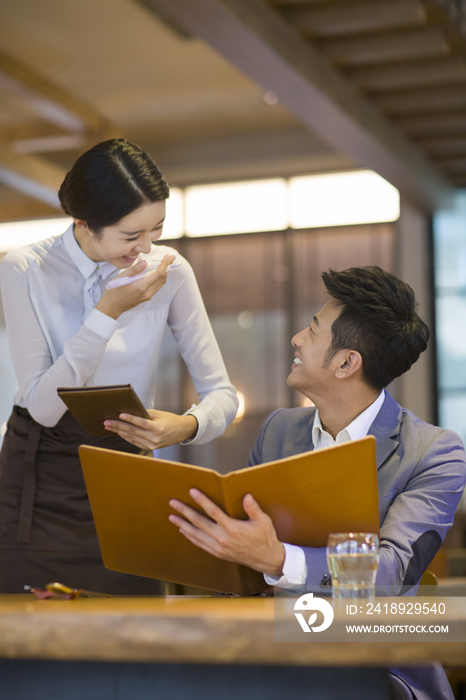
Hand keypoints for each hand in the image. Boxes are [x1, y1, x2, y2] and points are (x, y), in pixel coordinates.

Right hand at [96, 255, 174, 319]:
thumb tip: (145, 262)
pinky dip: (161, 278)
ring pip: (161, 283)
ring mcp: (148, 296)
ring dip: (166, 272)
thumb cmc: (114, 291)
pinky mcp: (147, 297)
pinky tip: (160, 272)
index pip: (159, 274)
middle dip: (168, 267)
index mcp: (141, 286)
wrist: (112, 307)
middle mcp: (147, 292)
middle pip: (163, 278)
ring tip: (168, 263)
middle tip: (171, 257)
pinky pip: (157, 286)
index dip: (165, 264)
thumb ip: (135, 270)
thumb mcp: (121, 277)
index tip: (168, 256)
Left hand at [104, 409, 197, 449]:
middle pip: (133, 431)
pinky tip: (118, 431)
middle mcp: (154, 438)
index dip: (130, 419)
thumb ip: (145, 414)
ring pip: (131, 437)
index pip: (141, 423)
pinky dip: (125, 436)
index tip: (120, 415)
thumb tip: (129, 412)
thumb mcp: (160, 414)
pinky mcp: (149, 448)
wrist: (181, 432)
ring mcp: (151, 445)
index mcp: (158, 428)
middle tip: (107, 422)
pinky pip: (134, 442)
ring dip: (119, 431)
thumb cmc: (170, 420)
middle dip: (118, 426)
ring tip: (109, 426)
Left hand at [168, 490, 285, 575]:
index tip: (192, 492)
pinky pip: (200, 544)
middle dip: (185, 511)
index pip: (213, 511)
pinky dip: (190, 537)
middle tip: (173, 503)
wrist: (266, 560)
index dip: (202, 500)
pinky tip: (184, 530)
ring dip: (183, 524)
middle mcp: (222, 538)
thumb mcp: (263, 521)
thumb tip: (246, 496)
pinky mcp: (218, 553)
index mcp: (232, 528)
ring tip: (172, 517)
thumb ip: (253, 508)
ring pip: (196, 534)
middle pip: (199, 522)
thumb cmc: (265, 538)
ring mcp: (218, 547)